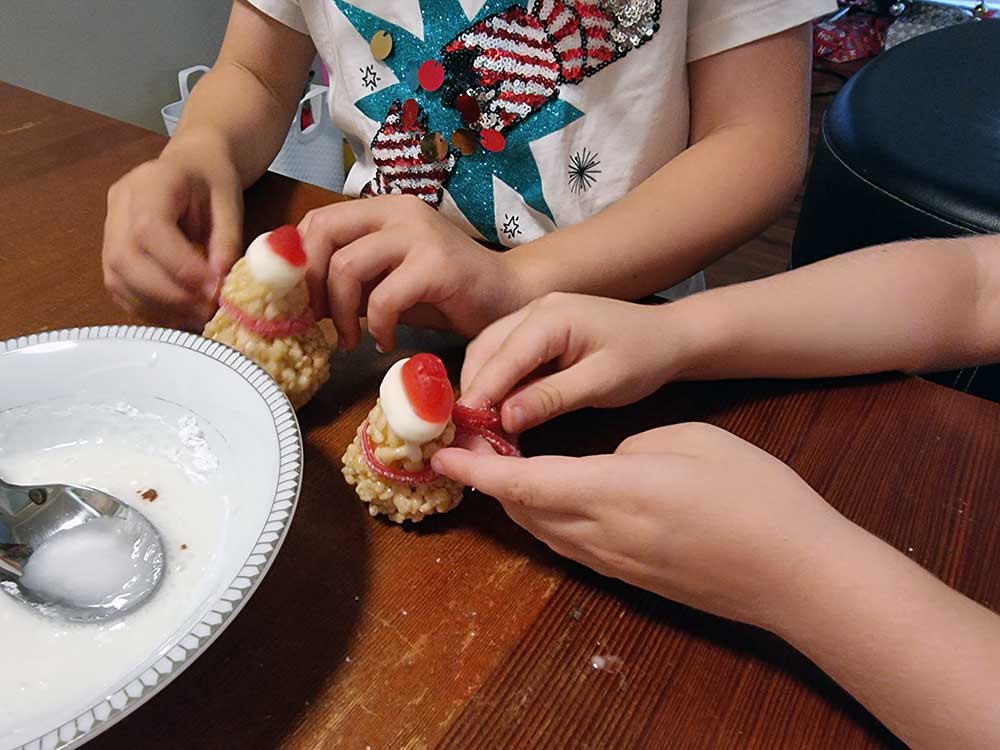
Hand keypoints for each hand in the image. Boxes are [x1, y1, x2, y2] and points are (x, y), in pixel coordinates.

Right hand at [102, 137, 242, 328]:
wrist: (190, 167)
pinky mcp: (110, 254)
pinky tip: (179, 316)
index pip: (150, 229)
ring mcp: (108, 230)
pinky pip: (120, 290)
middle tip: (206, 310)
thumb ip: (226, 240)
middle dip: (168, 294)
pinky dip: (149, 309)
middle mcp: (119, 205)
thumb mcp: (230, 203)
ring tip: (197, 317)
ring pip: (117, 279)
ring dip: (159, 307)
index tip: (213, 288)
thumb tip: (220, 283)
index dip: (180, 266)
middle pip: (125, 259)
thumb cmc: (212, 182)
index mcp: (149, 183)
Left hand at [299, 195, 532, 351]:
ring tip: (351, 339)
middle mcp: (398, 211)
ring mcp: (418, 234)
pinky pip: (384, 297)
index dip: (298, 262)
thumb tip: (302, 297)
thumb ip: (351, 279)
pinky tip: (387, 340)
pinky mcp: (436, 264)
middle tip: (318, 321)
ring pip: (346, 266)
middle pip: (322, 234)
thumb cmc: (446, 292)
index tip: (300, 302)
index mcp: (382, 209)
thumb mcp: (388, 280)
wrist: (508, 296)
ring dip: (339, 312)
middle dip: (309, 285)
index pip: (317, 220)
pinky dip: (377, 326)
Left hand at [433, 422, 848, 629]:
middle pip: (524, 511)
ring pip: (544, 533)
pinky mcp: (631, 579)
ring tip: (507, 467)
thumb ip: (634, 447)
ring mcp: (616, 563)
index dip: (478, 471)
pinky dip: (546, 519)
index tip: (443, 455)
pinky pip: (570, 547)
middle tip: (477, 446)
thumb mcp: (691, 441)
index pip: (526, 483)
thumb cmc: (755, 495)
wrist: (797, 574)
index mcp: (616, 491)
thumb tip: (607, 461)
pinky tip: (554, 498)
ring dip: (516, 502)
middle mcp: (603, 534)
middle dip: (491, 481)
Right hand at [460, 293, 690, 433]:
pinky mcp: (538, 328)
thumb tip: (506, 418)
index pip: (503, 357)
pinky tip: (500, 409)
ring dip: (482, 386)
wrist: (669, 337)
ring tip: (481, 425)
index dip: (481, 393)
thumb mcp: (600, 383)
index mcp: (552, 316)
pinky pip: (505, 353)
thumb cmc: (642, 357)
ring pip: (489, 350)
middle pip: (484, 349)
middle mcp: (536, 308)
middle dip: (474, 390)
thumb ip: (551, 398)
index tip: (462, 428)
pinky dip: (497, 380)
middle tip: (468, 432)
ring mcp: (534, 314)